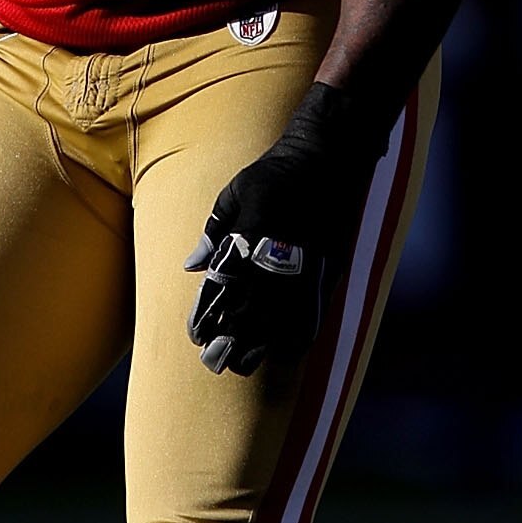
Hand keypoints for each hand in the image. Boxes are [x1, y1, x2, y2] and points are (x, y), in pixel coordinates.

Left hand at [183, 83, 385, 377]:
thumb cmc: (274, 174)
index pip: (222, 291)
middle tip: (213, 361)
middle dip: (229, 343)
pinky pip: (313, 315)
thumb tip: (193, 265)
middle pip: (249, 316)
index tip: (197, 337)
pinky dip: (297, 338)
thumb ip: (213, 232)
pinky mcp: (328, 271)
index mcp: (249, 238)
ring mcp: (305, 267)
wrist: (327, 158)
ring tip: (243, 364)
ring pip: (280, 323)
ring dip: (259, 347)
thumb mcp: (234, 194)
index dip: (208, 318)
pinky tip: (284, 352)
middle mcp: (276, 257)